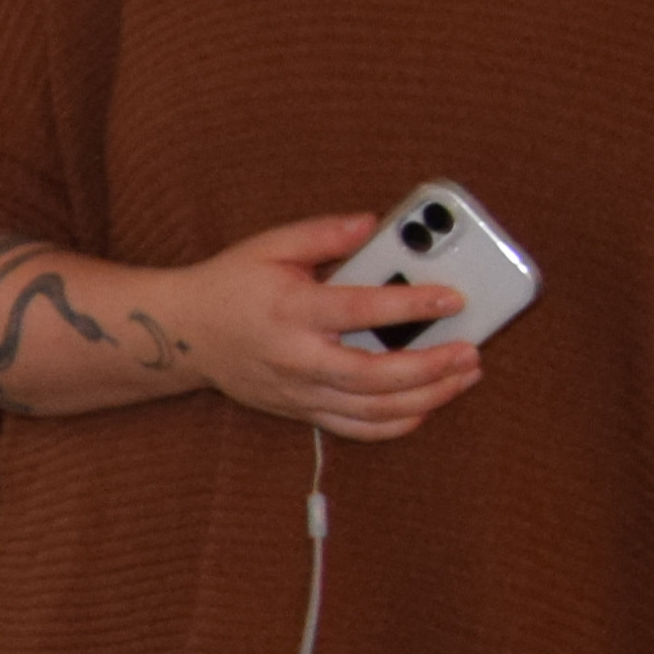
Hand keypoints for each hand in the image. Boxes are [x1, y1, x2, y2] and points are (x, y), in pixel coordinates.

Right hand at [164, 212, 485, 439]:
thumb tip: (373, 224)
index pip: (360, 311)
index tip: (453, 298)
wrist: (183, 334)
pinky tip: (426, 406)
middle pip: (374, 375)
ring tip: (462, 377)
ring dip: (426, 398)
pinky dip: (396, 424)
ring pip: (371, 410)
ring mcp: (299, 390)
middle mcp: (297, 358)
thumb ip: (323, 233)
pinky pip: (355, 428)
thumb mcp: (270, 245)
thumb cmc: (231, 285)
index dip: (411, 305)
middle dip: (431, 367)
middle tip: (470, 351)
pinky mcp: (299, 410)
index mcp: (292, 310)